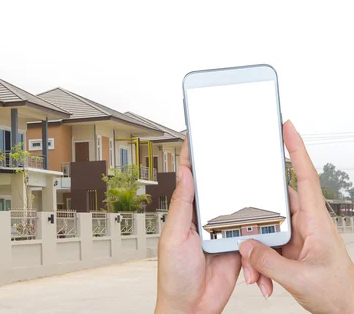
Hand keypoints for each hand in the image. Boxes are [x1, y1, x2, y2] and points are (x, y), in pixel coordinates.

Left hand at [155, 140, 248, 313]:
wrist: (191, 307)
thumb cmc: (173, 275)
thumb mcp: (174, 236)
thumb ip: (182, 205)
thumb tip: (185, 174)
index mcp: (185, 212)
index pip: (189, 179)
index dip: (192, 158)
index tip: (197, 136)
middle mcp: (203, 219)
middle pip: (217, 189)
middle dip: (225, 172)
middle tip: (233, 151)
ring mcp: (221, 232)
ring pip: (237, 208)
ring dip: (244, 201)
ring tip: (250, 184)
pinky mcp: (237, 246)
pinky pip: (251, 231)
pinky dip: (257, 227)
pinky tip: (259, 219)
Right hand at [239, 120, 353, 313]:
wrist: (346, 311)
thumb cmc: (339, 293)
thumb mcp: (300, 278)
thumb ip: (268, 261)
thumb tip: (246, 245)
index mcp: (316, 221)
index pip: (305, 175)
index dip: (296, 149)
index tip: (287, 128)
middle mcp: (306, 224)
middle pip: (273, 203)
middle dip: (254, 218)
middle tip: (242, 224)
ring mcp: (296, 236)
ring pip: (265, 228)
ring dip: (255, 248)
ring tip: (256, 270)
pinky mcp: (288, 249)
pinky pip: (265, 246)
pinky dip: (258, 260)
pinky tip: (260, 276)